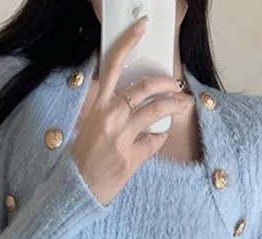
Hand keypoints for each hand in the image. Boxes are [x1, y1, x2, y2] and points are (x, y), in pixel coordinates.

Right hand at [71, 17, 193, 205]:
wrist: (77, 188)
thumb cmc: (84, 158)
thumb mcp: (92, 126)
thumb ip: (112, 111)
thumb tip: (138, 102)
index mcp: (98, 104)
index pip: (113, 64)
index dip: (128, 42)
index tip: (142, 27)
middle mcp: (109, 116)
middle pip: (145, 86)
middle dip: (167, 82)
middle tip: (177, 85)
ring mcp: (121, 136)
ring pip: (156, 110)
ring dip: (175, 105)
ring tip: (183, 105)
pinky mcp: (131, 156)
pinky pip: (154, 141)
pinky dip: (160, 137)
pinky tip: (159, 136)